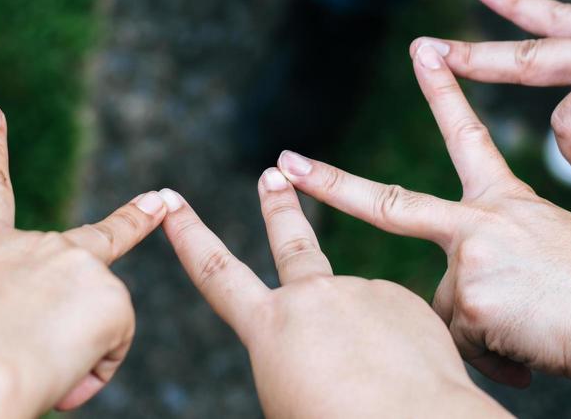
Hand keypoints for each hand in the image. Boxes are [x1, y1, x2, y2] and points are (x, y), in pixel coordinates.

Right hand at [0, 104, 166, 417]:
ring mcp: (78, 264)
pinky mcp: (112, 296)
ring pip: (100, 318)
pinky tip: (61, 377)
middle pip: (95, 238)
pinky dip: (93, 372)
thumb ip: (5, 313)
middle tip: (157, 201)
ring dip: (82, 354)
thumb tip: (39, 343)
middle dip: (133, 220)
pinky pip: (112, 348)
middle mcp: (35, 246)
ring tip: (36, 371)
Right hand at [160, 178, 505, 417]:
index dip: (188, 235)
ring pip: (352, 312)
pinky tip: (402, 376)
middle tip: (273, 173)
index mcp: (270, 326)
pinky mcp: (401, 299)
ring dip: (357, 336)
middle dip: (278, 206)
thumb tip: (311, 353)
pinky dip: (392, 347)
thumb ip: (287, 361)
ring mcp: (360, 291)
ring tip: (372, 381)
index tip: (169, 200)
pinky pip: (390, 323)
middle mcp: (312, 297)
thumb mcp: (286, 399)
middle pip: (291, 241)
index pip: (216, 272)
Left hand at [278, 45, 570, 416]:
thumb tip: (459, 302)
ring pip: (445, 310)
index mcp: (507, 201)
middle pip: (389, 203)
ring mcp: (470, 256)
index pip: (467, 134)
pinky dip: (496, 358)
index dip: (443, 89)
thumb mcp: (549, 257)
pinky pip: (462, 343)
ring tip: (539, 332)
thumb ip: (493, 264)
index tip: (423, 49)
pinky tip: (534, 351)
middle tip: (284, 162)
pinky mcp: (469, 297)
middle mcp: (482, 219)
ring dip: (484, 335)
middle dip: (329, 183)